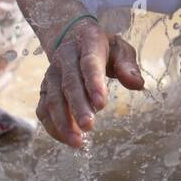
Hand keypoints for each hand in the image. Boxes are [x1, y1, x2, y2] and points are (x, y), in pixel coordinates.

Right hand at [36, 16, 144, 148]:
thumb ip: (128, 66)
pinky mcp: (44, 88)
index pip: (89, 63)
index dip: (94, 83)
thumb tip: (137, 85)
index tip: (101, 104)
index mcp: (87, 44)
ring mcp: (51, 74)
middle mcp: (65, 58)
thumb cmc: (102, 48)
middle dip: (78, 107)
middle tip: (89, 126)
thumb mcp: (120, 49)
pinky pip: (43, 109)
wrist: (72, 38)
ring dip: (62, 122)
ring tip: (77, 142)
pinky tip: (66, 139)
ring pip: (52, 99)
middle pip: (69, 84)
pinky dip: (52, 126)